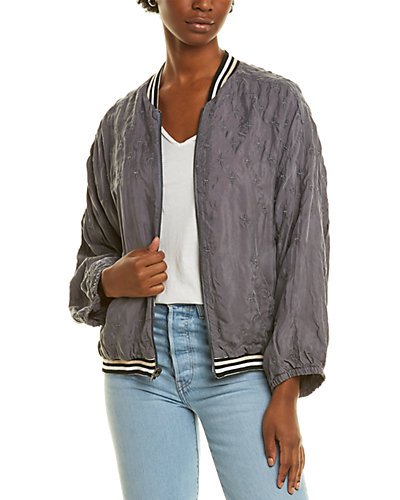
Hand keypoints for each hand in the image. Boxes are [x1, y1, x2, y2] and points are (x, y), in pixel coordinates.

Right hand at [101, 236, 166, 297]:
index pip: (159, 256)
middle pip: (163, 266)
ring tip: (154, 272)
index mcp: (138, 262)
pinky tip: (153, 281)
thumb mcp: (133, 255)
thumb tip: (157, 240)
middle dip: (160, 263)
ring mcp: (143, 284)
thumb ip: (147, 249)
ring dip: (161, 274)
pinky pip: (161, 288)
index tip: (156, 256)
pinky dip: (159, 284)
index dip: (160, 254)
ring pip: (164, 276)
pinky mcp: (145, 293)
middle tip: (154, 264)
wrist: (112, 282)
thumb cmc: (122, 267)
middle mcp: (141, 274)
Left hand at [262, 377, 304, 494]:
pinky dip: (302, 464)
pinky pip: (303, 454)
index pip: (285, 464)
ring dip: (299, 474)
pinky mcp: (299, 436)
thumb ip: (269, 447)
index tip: (279, 485)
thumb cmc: (274, 413)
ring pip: (301, 461)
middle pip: (295, 465)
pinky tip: (301, 468)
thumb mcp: (267, 430)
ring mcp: (299, 440)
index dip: (282, 475)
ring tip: (297, 485)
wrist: (285, 399)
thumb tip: (271, 463)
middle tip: (290, 491)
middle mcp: (296, 443)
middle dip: (292, 479)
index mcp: (288, 442)